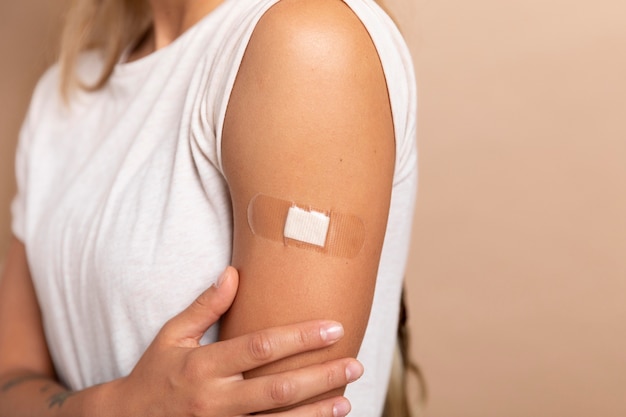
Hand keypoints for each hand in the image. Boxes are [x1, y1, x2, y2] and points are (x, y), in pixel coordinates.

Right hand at [106, 267, 361, 416]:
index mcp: (204, 365)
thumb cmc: (153, 373)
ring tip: (346, 401)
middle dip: (320, 376)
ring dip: (315, 413)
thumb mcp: (171, 336)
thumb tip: (234, 273)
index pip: (261, 347)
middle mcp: (215, 399)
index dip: (300, 337)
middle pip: (278, 388)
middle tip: (354, 364)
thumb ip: (204, 306)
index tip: (333, 328)